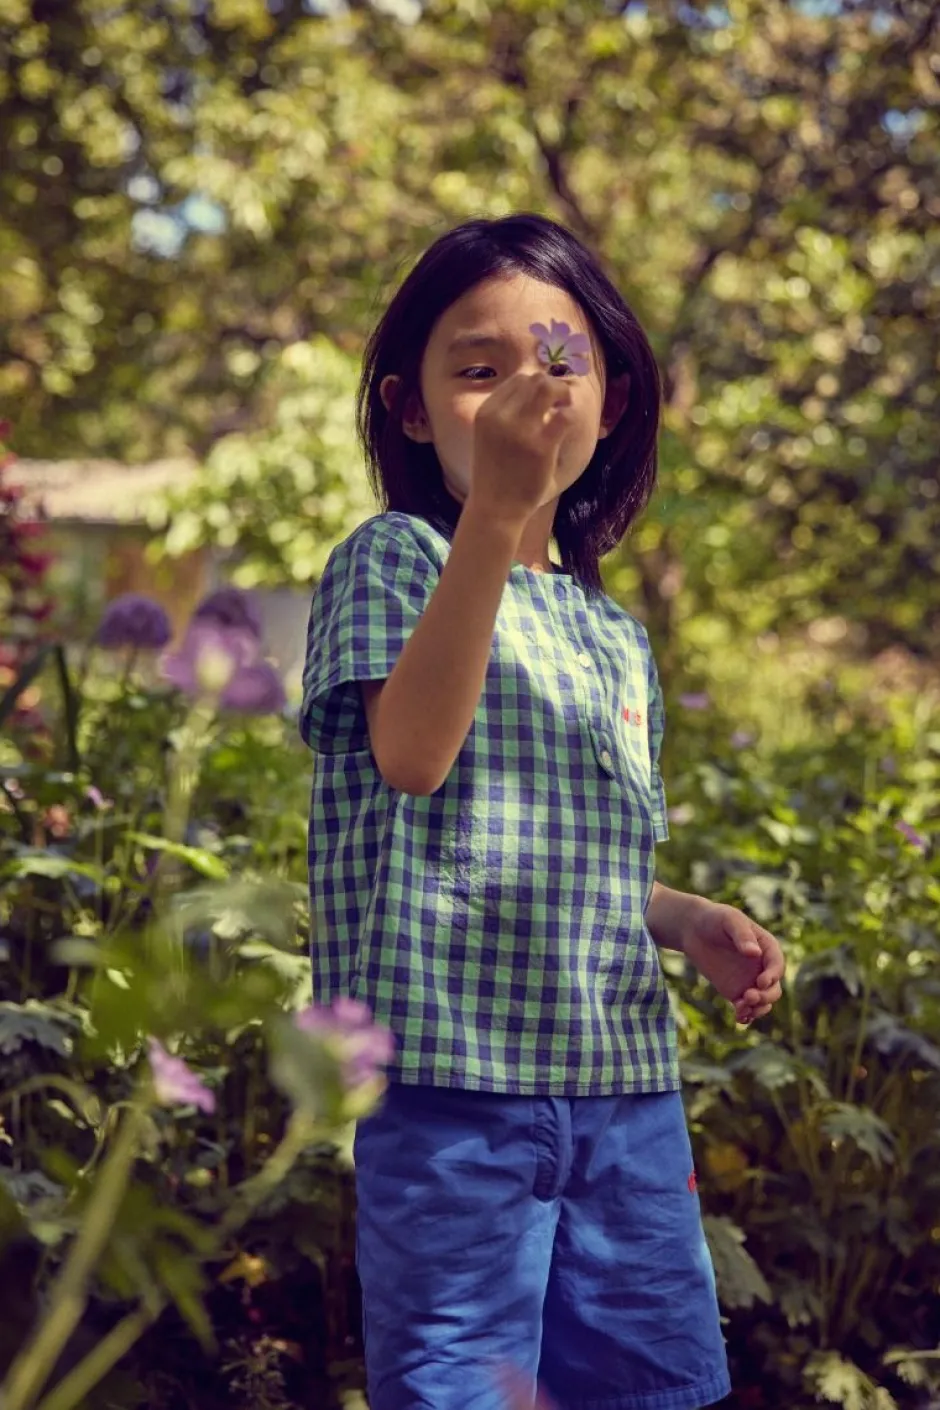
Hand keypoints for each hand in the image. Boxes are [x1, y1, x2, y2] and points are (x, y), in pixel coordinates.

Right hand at [469, 370, 575, 523]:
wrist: (495, 508)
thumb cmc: (495, 476)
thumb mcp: (487, 437)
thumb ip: (504, 415)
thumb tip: (533, 392)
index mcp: (486, 412)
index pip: (517, 380)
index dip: (535, 387)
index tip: (544, 402)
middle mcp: (500, 416)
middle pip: (534, 379)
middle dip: (552, 387)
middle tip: (560, 403)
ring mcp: (520, 430)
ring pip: (548, 388)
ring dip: (562, 394)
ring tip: (564, 408)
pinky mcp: (541, 446)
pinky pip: (565, 415)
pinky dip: (571, 416)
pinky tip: (567, 427)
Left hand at [682, 901, 784, 1023]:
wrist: (693, 929)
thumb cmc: (715, 919)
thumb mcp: (729, 921)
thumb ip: (742, 936)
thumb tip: (755, 953)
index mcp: (767, 947)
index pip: (777, 965)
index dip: (772, 975)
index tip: (760, 982)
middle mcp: (762, 967)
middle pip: (774, 989)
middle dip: (765, 997)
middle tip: (749, 997)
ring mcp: (750, 981)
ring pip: (763, 1002)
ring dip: (757, 1009)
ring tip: (741, 1009)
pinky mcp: (736, 991)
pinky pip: (746, 1008)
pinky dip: (746, 1015)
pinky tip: (739, 1018)